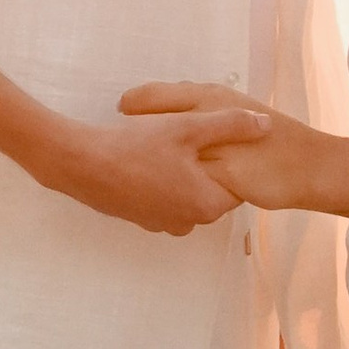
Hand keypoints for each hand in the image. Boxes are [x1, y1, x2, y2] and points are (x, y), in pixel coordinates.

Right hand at [46, 104, 267, 237]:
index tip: (213, 139)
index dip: (228, 158)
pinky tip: (147, 158)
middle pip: (211, 189)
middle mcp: (187, 222)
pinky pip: (164, 198)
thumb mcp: (188, 128)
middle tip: (189, 137)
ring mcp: (162, 224)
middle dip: (205, 165)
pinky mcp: (141, 219)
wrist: (81, 165)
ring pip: (186, 193)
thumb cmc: (137, 147)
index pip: (236, 184)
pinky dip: (161, 180)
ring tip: (166, 145)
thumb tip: (267, 125)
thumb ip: (231, 125)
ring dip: (182, 172)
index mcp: (206, 205)